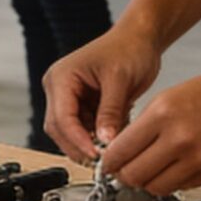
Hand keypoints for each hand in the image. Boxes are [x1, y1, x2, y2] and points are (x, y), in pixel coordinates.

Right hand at [41, 26, 163, 165]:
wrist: (140, 39)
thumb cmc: (128, 48)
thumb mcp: (120, 80)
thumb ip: (110, 111)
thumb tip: (105, 141)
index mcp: (62, 77)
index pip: (61, 117)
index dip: (77, 140)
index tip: (96, 155)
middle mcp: (60, 88)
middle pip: (60, 129)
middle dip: (80, 146)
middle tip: (103, 161)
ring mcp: (70, 97)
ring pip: (71, 132)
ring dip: (89, 143)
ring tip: (112, 149)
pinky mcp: (84, 105)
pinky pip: (86, 129)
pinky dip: (98, 137)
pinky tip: (115, 138)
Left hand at [95, 64, 200, 194]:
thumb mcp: (169, 98)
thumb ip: (143, 126)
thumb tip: (121, 152)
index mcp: (162, 115)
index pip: (121, 151)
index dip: (108, 162)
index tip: (107, 163)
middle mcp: (179, 139)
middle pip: (134, 175)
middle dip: (124, 176)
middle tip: (124, 171)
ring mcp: (199, 159)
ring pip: (156, 187)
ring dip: (148, 182)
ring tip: (149, 170)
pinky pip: (182, 187)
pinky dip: (172, 181)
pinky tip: (174, 168)